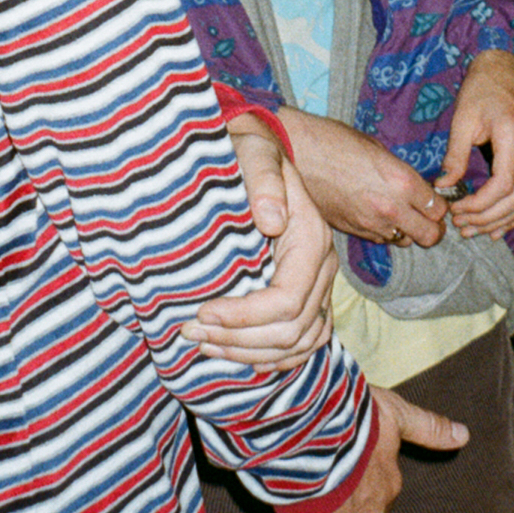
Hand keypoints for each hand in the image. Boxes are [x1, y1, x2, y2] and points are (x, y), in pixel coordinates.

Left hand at [180, 131, 335, 368]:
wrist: (257, 156)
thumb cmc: (247, 156)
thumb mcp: (253, 154)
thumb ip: (263, 180)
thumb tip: (271, 221)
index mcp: (312, 237)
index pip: (287, 299)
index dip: (244, 316)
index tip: (201, 312)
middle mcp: (323, 267)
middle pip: (292, 329)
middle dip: (239, 339)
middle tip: (190, 332)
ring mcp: (319, 285)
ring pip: (299, 343)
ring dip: (249, 352)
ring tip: (204, 345)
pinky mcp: (309, 296)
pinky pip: (303, 342)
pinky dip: (272, 357)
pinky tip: (237, 355)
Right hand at [241, 385, 469, 512]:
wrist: (324, 437)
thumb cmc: (360, 421)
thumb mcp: (397, 415)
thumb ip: (428, 427)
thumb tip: (465, 436)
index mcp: (387, 485)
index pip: (374, 492)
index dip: (354, 483)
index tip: (334, 472)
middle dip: (329, 512)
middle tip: (304, 493)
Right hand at [279, 108, 449, 247]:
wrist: (294, 152)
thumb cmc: (333, 140)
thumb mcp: (376, 148)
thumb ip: (400, 172)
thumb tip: (413, 186)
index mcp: (401, 181)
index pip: (439, 208)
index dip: (440, 204)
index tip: (434, 199)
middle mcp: (390, 208)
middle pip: (431, 235)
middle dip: (433, 226)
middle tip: (427, 215)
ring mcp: (370, 224)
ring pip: (405, 241)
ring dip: (407, 230)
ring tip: (398, 214)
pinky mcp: (352, 232)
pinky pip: (380, 239)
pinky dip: (384, 231)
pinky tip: (375, 214)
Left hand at [440, 51, 513, 237]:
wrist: (506, 66)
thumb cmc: (482, 88)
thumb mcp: (462, 119)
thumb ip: (455, 155)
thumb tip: (443, 186)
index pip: (502, 186)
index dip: (479, 206)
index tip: (457, 211)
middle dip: (488, 218)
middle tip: (463, 226)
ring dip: (502, 219)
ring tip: (476, 230)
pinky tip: (498, 224)